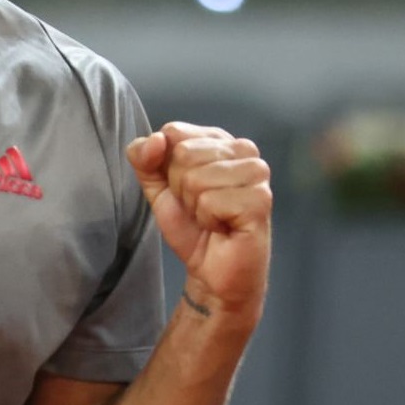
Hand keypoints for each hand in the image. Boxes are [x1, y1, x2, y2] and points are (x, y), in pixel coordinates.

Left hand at [127, 122, 272, 326]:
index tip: (183, 191)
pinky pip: (210, 201)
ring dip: (195, 207)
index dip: (166, 168)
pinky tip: (223, 227)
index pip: (173, 132)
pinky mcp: (260, 199)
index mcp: (220, 140)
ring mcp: (256, 173)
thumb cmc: (191, 227)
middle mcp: (244, 149)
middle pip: (183, 153)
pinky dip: (208, 220)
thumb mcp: (158, 188)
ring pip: (195, 178)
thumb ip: (144, 158)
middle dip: (180, 189)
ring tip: (212, 218)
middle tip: (200, 209)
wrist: (211, 272)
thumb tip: (155, 139)